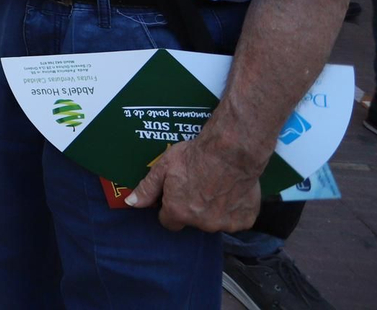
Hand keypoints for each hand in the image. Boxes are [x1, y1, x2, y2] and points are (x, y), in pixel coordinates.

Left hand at [125, 133, 262, 232]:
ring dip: (213, 209)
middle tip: (198, 185)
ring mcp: (224, 224)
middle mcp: (201, 223)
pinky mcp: (244, 220)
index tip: (176, 195)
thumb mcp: (164, 167)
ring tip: (216, 185)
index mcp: (179, 212)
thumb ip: (147, 189)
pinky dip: (234, 209)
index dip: (170, 208)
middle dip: (192, 208)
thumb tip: (131, 203)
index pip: (168, 222)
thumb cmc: (195, 157)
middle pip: (192, 221)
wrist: (232, 152)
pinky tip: (232, 190)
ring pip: (214, 221)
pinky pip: (236, 219)